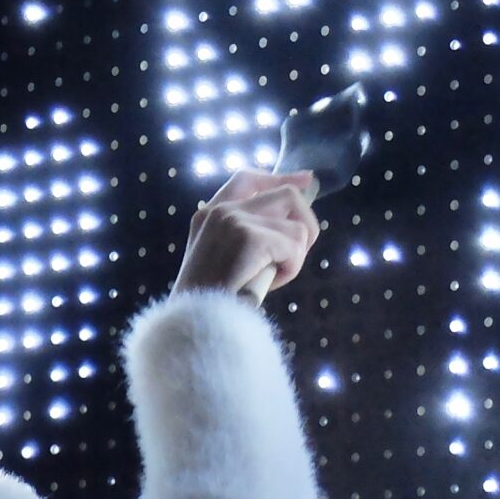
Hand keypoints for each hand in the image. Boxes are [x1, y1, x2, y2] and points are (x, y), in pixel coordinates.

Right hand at [173, 170, 320, 310]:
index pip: (248, 179)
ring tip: (270, 278)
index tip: (306, 180)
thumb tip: (290, 225)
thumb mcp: (221, 259)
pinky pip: (294, 248)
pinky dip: (291, 270)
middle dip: (306, 223)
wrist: (193, 320)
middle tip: (297, 253)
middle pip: (287, 195)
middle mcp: (221, 210)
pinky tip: (270, 285)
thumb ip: (246, 236)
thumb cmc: (208, 300)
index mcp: (209, 213)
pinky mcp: (250, 238)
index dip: (280, 178)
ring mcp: (235, 221)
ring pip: (298, 227)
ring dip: (294, 257)